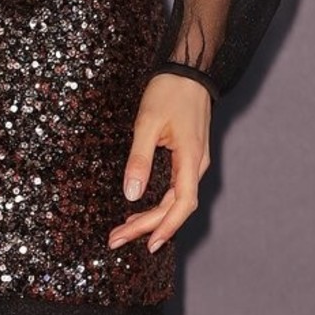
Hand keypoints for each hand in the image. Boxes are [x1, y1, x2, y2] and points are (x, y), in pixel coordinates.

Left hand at [108, 72, 210, 252]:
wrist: (187, 70)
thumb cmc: (168, 92)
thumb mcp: (147, 122)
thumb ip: (140, 158)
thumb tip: (131, 193)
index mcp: (191, 159)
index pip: (182, 204)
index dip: (166, 227)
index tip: (149, 245)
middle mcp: (196, 165)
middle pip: (175, 207)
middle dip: (147, 226)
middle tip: (118, 238)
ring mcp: (194, 161)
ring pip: (175, 199)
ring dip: (152, 216)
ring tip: (125, 229)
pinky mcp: (188, 156)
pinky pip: (175, 188)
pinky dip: (159, 202)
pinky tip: (142, 207)